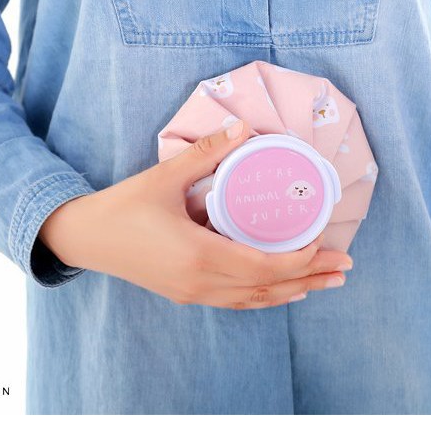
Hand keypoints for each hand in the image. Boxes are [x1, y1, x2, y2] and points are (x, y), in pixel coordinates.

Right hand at [38, 119, 352, 308]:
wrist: (85, 239)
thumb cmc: (123, 207)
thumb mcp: (164, 177)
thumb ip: (206, 153)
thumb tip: (243, 128)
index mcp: (199, 256)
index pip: (265, 266)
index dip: (301, 259)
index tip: (327, 243)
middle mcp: (201, 282)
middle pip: (267, 288)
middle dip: (310, 278)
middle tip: (345, 268)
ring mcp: (193, 293)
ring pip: (253, 300)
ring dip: (291, 292)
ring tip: (323, 284)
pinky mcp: (185, 294)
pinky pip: (235, 301)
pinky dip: (264, 297)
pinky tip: (278, 291)